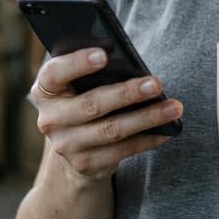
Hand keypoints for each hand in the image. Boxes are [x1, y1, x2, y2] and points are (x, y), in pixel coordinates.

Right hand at [30, 48, 180, 182]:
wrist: (73, 145)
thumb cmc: (82, 98)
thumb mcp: (77, 83)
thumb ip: (92, 72)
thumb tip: (130, 64)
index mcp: (45, 90)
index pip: (55, 73)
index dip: (77, 63)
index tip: (104, 54)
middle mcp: (50, 119)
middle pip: (91, 105)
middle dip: (127, 93)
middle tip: (156, 83)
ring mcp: (66, 145)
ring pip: (111, 130)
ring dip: (146, 118)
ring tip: (173, 107)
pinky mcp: (85, 164)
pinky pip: (122, 151)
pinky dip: (148, 139)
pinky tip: (166, 130)